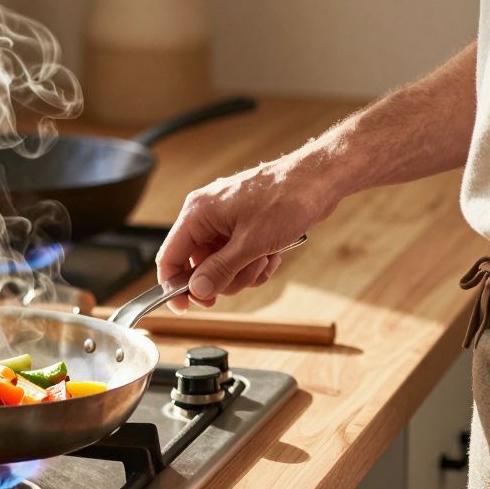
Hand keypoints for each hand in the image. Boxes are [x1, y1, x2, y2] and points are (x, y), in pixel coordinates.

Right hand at [156, 156, 335, 312]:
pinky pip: (238, 256)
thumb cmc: (286, 199)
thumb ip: (219, 270)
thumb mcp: (250, 244)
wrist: (319, 180)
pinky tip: (272, 255)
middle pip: (198, 265)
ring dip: (244, 271)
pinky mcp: (244, 225)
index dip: (173, 285)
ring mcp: (226, 220)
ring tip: (264, 259)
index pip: (170, 256)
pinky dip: (254, 263)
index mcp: (198, 212)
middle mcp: (207, 215)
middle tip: (245, 275)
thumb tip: (197, 290)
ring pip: (221, 264)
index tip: (184, 307)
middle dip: (224, 277)